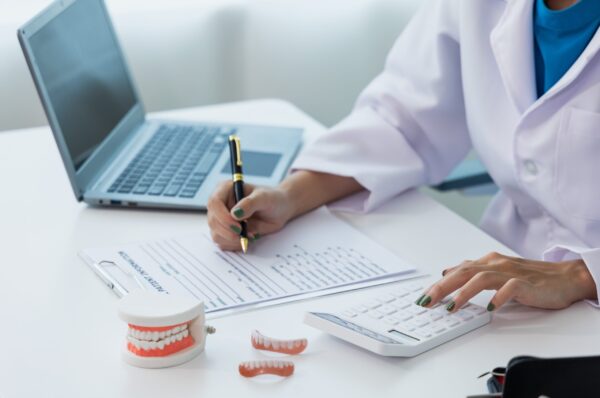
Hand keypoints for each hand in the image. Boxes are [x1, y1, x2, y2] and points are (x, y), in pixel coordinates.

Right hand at [207, 181, 294, 250]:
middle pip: (213, 221)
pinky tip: (247, 238)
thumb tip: (235, 214)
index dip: (223, 217)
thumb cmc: (272, 199)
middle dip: (228, 231)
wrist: (279, 209)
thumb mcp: (264, 198)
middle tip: (244, 234)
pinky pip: (223, 242)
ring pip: (216, 234)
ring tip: (250, 235)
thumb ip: (250, 203)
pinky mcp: (226, 231)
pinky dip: (234, 244)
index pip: (214, 203)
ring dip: (232, 240)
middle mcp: (221, 204)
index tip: (238, 226)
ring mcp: (222, 219)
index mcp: (225, 189)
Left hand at [415, 252, 596, 311]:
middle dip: (442, 287)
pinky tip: (489, 308)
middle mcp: (496, 264)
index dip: (438, 283)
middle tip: (427, 301)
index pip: (457, 271)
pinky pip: (509, 288)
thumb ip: (473, 272)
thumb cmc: (529, 277)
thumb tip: (447, 273)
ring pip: (481, 278)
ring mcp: (510, 273)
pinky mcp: (526, 283)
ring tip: (451, 307)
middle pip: (463, 272)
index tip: (423, 297)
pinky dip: (498, 297)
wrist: (564, 277)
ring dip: (463, 292)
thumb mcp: (496, 272)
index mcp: (488, 262)